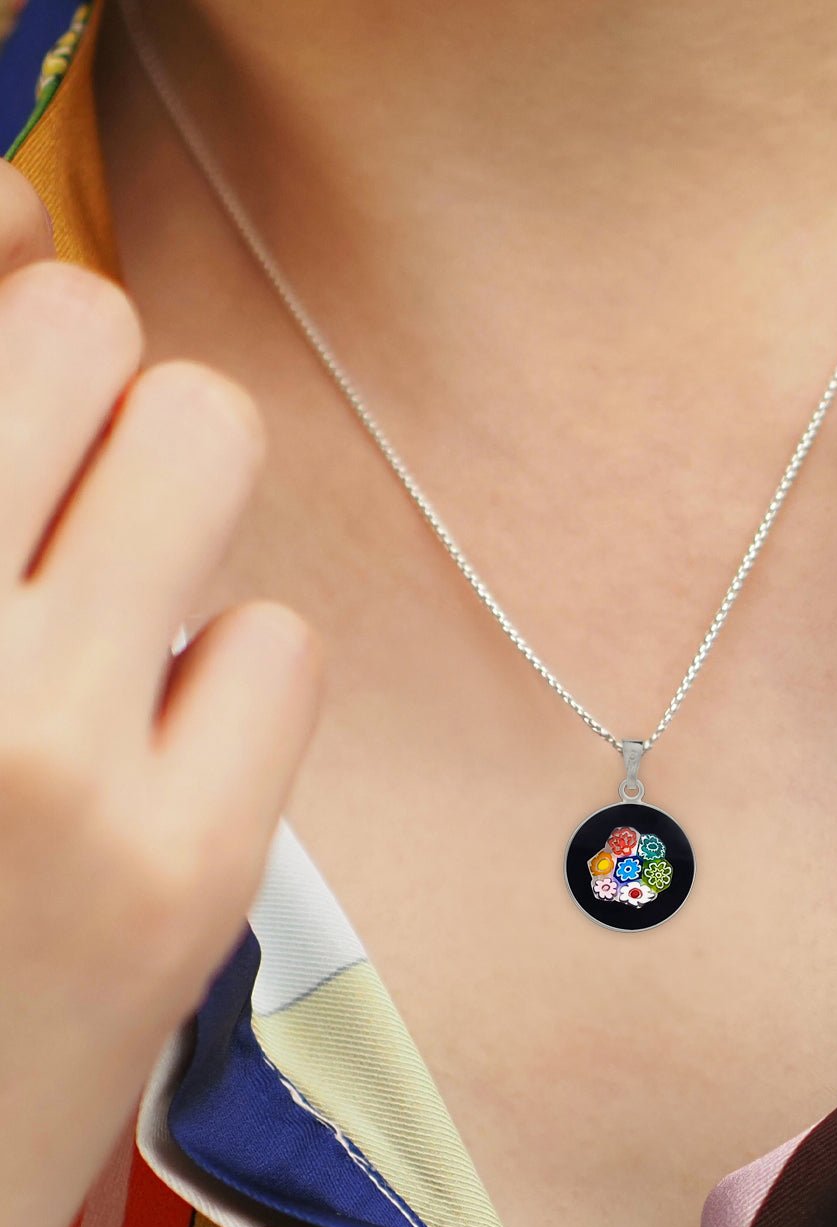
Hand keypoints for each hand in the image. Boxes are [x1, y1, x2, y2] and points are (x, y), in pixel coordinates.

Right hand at [0, 160, 325, 1226]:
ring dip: (174, 503)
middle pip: (99, 329)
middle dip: (94, 390)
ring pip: (209, 437)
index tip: (26, 336)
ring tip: (117, 606)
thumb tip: (21, 219)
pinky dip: (234, 676)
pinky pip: (282, 638)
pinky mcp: (188, 870)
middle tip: (67, 489)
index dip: (6, 277)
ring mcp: (54, 762)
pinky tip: (165, 747)